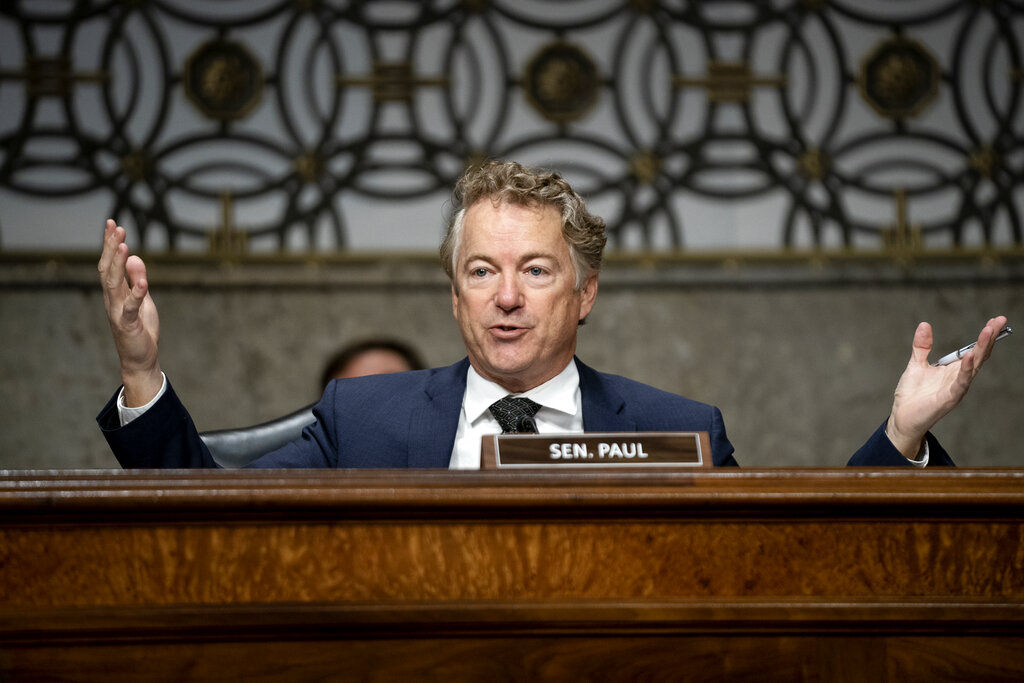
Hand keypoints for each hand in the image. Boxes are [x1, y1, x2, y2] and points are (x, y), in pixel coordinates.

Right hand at [98, 219, 161, 405]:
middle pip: (108, 269)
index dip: (109, 244)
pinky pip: (131, 307)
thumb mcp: (142, 300)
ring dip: (118, 264)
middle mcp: (112, 300)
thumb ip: (137, 279)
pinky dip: (137, 294)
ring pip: (114, 285)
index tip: (112, 224)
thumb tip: (134, 256)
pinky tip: (144, 282)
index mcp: (115, 292)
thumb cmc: (141, 329)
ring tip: (123, 245)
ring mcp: (118, 312)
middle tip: (117, 227)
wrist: (140, 359)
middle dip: (111, 248)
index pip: (109, 264)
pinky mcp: (129, 325)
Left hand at [886, 316, 1007, 457]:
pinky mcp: (949, 397)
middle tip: (1000, 320)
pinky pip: (961, 382)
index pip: (974, 350)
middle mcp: (959, 378)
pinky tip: (971, 355)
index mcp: (953, 370)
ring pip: (974, 365)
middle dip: (989, 337)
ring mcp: (956, 388)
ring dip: (982, 348)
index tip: (996, 320)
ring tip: (989, 330)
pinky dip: (967, 369)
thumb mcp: (916, 364)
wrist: (902, 417)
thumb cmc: (912, 395)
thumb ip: (922, 346)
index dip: (985, 335)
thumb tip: (925, 324)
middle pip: (979, 354)